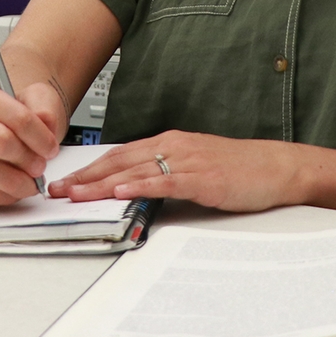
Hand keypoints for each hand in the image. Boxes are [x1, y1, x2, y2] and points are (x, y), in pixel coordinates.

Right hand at [0, 78, 66, 207]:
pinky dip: (10, 196)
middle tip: (39, 165)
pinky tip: (11, 184)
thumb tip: (45, 120)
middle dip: (30, 159)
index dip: (41, 137)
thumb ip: (44, 107)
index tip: (51, 148)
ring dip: (23, 182)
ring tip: (28, 176)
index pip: (18, 118)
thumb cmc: (16, 119)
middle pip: (2, 144)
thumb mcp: (36, 100)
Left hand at [49, 131, 307, 212]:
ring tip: (76, 194)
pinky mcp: (201, 178)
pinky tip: (119, 191)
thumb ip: (167, 173)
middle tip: (58, 190)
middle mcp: (173, 146)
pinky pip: (163, 182)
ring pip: (134, 170)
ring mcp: (187, 161)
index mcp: (170, 142)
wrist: (276, 166)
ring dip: (101, 183)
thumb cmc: (240, 168)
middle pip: (119, 160)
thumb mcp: (196, 167)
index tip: (67, 181)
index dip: (90, 168)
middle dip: (85, 176)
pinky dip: (138, 186)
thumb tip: (138, 189)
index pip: (120, 155)